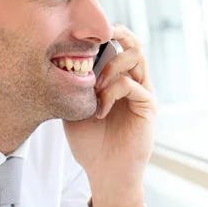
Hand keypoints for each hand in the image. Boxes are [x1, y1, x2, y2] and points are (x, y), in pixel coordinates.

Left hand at [63, 24, 156, 206]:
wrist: (104, 172)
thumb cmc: (89, 142)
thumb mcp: (73, 106)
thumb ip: (74, 84)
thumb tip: (60, 59)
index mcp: (117, 77)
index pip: (118, 43)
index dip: (103, 34)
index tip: (81, 37)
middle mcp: (133, 80)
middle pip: (133, 42)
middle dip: (115, 34)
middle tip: (95, 42)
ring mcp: (142, 91)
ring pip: (136, 56)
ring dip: (111, 65)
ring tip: (95, 86)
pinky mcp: (147, 105)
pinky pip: (132, 85)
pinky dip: (111, 92)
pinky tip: (99, 111)